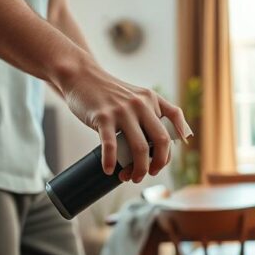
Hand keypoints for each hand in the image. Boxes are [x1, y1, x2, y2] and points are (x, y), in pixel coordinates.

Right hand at [56, 62, 192, 182]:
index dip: (169, 150)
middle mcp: (141, 104)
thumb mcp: (137, 97)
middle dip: (158, 163)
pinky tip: (109, 170)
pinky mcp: (103, 117)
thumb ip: (151, 114)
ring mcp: (123, 111)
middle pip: (161, 141)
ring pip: (140, 147)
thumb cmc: (109, 94)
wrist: (81, 77)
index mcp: (152, 100)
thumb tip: (163, 144)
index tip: (161, 164)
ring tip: (129, 177)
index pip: (173, 127)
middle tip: (149, 174)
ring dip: (138, 169)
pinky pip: (111, 146)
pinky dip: (110, 162)